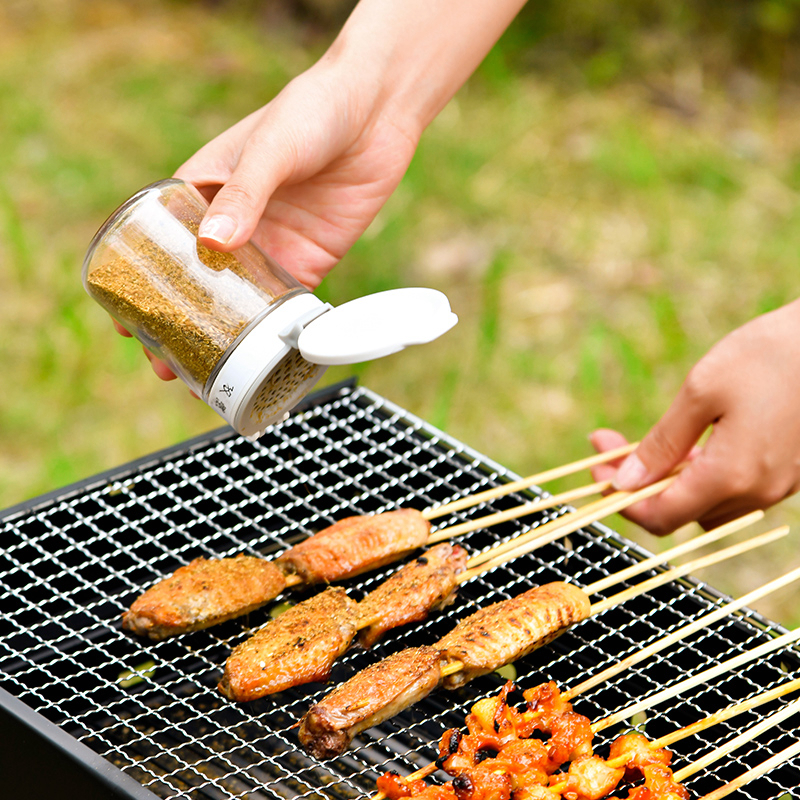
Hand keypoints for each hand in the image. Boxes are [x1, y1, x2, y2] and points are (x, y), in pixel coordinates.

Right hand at [128, 62, 421, 381]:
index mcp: (204, 191)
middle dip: (179, 326)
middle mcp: (233, 226)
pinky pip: (286, 306)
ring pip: (238, 304)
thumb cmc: (314, 109)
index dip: (142, 285)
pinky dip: (272, 335)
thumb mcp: (271, 146)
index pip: (161, 244)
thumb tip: (215, 244)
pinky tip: (260, 363)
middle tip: (166, 367)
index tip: (127, 322)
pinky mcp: (309, 261)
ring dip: (222, 339)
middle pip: (196, 285)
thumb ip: (245, 193)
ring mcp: (270, 248)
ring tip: (206, 378)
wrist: (379, 110)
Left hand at [589, 299, 799, 534]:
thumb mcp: (701, 392)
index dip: (620, 500)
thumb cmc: (768, 356)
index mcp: (731, 477)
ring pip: (708, 504)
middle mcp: (758, 492)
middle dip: (640, 485)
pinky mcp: (790, 472)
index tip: (596, 466)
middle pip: (682, 513)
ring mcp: (779, 485)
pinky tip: (690, 441)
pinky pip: (735, 488)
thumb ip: (662, 444)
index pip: (661, 517)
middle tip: (612, 444)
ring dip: (672, 481)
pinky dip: (703, 474)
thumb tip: (625, 481)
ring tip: (649, 441)